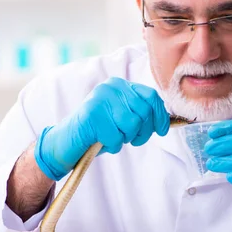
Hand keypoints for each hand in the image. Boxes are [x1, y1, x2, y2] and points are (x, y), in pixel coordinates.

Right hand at [34, 77, 169, 179]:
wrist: (66, 141)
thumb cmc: (98, 132)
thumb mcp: (121, 118)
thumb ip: (140, 114)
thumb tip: (165, 121)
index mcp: (120, 85)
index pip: (150, 96)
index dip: (159, 116)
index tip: (161, 130)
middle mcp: (111, 87)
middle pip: (144, 112)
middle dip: (142, 132)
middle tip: (130, 139)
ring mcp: (100, 99)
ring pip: (132, 124)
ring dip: (124, 138)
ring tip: (113, 138)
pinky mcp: (92, 115)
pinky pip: (116, 136)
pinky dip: (111, 145)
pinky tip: (101, 142)